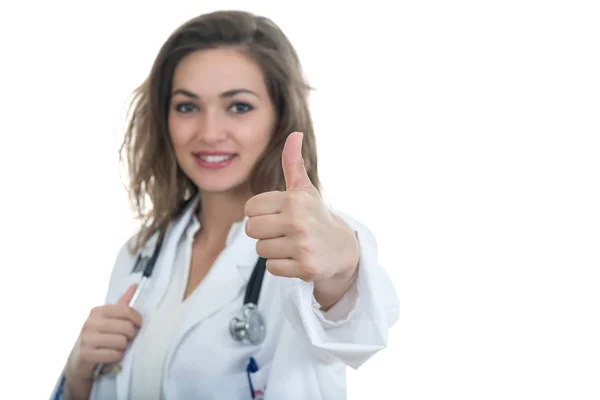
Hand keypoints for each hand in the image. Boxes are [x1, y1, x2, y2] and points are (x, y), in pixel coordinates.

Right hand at [67, 284, 141, 382]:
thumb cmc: (99, 335)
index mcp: (97, 311)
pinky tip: (112, 354)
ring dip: (123, 346)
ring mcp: (86, 338)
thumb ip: (122, 303)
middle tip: (127, 338)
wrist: (79, 358)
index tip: (138, 324)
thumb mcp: (108, 318)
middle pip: (126, 327)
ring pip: (121, 342)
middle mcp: (90, 323)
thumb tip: (135, 284)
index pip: (126, 310)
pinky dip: (117, 356)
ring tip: (117, 346)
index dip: (137, 319)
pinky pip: (114, 355)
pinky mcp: (86, 354)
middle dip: (131, 334)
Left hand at [245, 132, 359, 284]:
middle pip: (251, 229)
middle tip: (282, 232)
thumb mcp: (305, 190)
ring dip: (273, 249)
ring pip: (260, 249)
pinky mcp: (305, 267)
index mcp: (294, 200)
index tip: (277, 215)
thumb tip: (295, 133)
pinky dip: (281, 265)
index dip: (260, 213)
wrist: (342, 249)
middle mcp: (298, 221)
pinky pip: (271, 268)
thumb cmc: (315, 216)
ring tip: (291, 244)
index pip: (250, 208)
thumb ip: (293, 163)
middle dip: (263, 232)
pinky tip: (296, 258)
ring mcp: (302, 245)